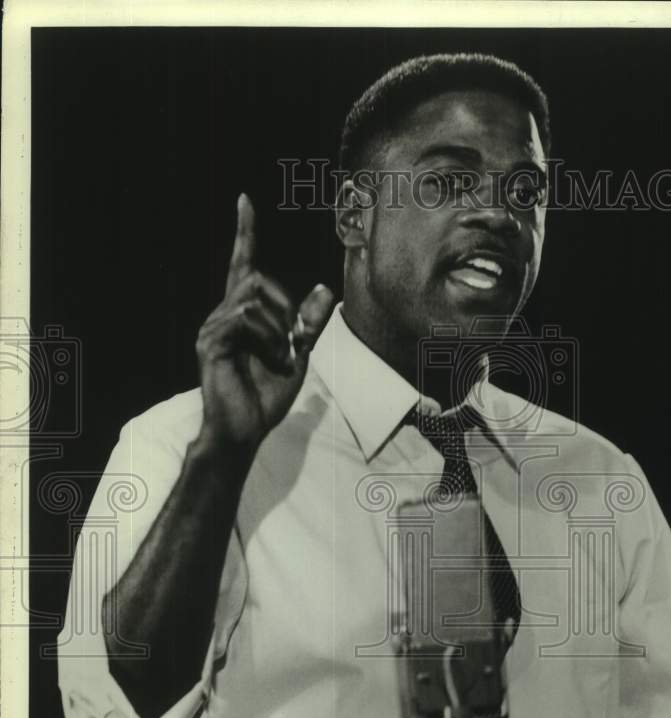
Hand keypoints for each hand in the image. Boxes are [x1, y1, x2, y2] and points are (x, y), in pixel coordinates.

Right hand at [195, 193, 333, 456]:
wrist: (246, 430)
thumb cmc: (267, 395)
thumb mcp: (299, 354)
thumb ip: (309, 323)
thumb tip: (326, 288)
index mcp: (242, 315)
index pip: (243, 265)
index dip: (245, 232)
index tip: (245, 200)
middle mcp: (223, 315)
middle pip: (258, 279)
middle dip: (285, 307)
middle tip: (291, 343)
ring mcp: (213, 328)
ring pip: (254, 298)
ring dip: (278, 329)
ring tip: (278, 358)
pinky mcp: (210, 342)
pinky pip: (243, 318)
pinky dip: (267, 337)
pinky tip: (270, 359)